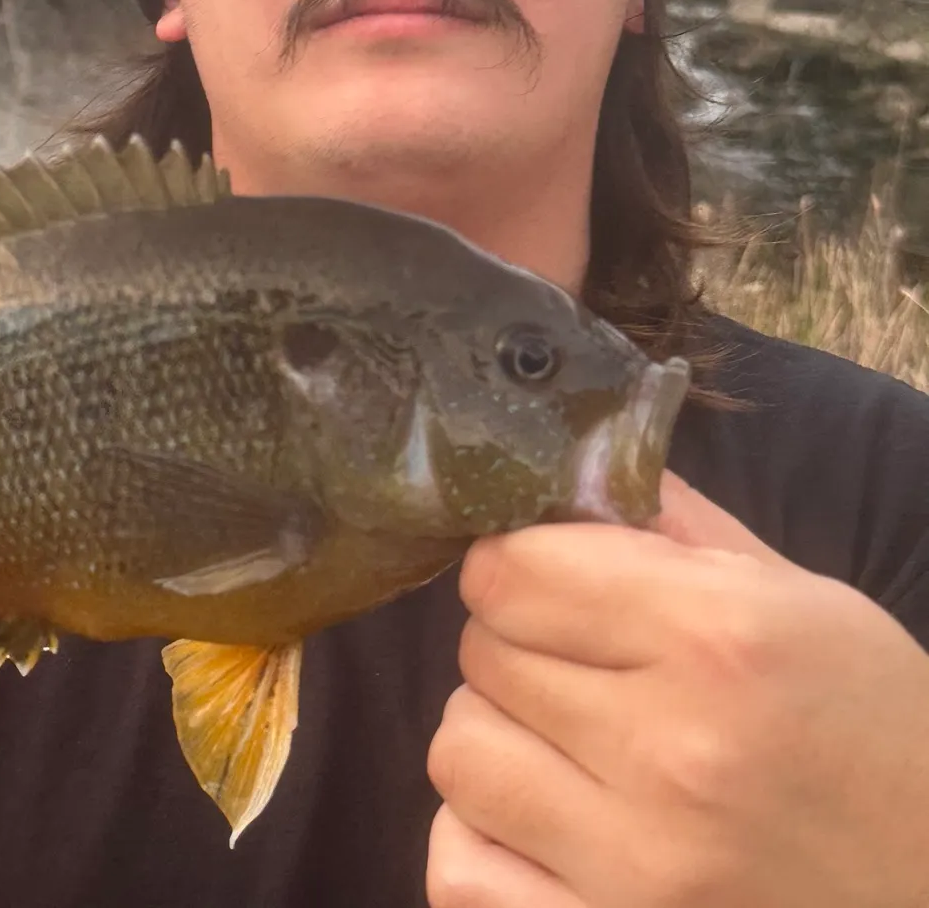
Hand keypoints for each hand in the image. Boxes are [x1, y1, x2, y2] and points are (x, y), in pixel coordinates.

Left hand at [425, 472, 928, 907]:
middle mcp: (671, 752)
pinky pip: (459, 868)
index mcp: (717, 640)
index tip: (547, 584)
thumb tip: (562, 466)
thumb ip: (669, 525)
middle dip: (518, 647)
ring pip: (457, 752)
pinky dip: (485, 843)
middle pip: (481, 653)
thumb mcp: (801, 601)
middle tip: (582, 672)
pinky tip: (548, 830)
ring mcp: (638, 868)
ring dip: (498, 739)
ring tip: (566, 749)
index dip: (517, 566)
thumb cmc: (876, 734)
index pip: (507, 571)